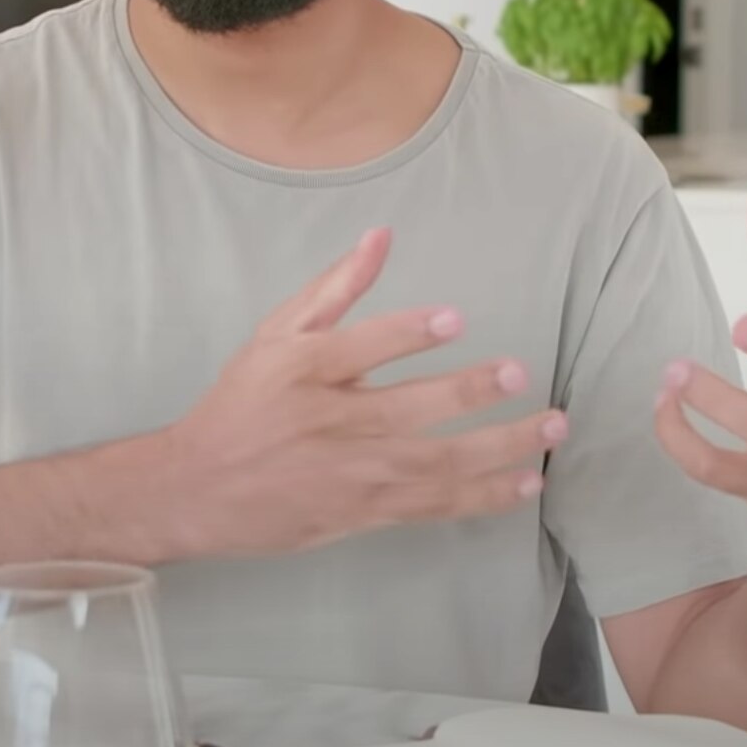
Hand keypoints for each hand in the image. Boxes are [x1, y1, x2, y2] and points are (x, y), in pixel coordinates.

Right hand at [164, 228, 566, 558]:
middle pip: (409, 409)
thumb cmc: (243, 402)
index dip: (408, 333)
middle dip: (469, 392)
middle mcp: (331, 422)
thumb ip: (334, 287)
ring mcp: (352, 473)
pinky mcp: (365, 512)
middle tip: (520, 373)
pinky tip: (526, 481)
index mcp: (305, 370)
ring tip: (550, 428)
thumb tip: (381, 234)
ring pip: (436, 463)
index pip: (362, 347)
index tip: (454, 318)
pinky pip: (434, 504)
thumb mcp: (275, 334)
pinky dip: (483, 495)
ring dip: (499, 447)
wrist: (196, 488)